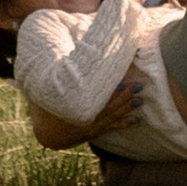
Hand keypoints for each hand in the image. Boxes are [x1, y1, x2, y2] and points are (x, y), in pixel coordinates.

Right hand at [27, 73, 145, 145]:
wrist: (47, 134)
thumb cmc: (48, 107)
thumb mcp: (47, 91)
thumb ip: (56, 75)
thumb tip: (49, 52)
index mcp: (73, 107)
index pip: (96, 97)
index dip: (112, 90)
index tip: (124, 80)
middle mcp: (83, 118)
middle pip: (106, 106)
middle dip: (123, 96)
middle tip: (138, 85)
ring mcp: (89, 127)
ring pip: (111, 117)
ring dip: (126, 107)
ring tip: (140, 99)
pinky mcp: (94, 132)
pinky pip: (110, 127)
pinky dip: (123, 122)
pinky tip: (135, 120)